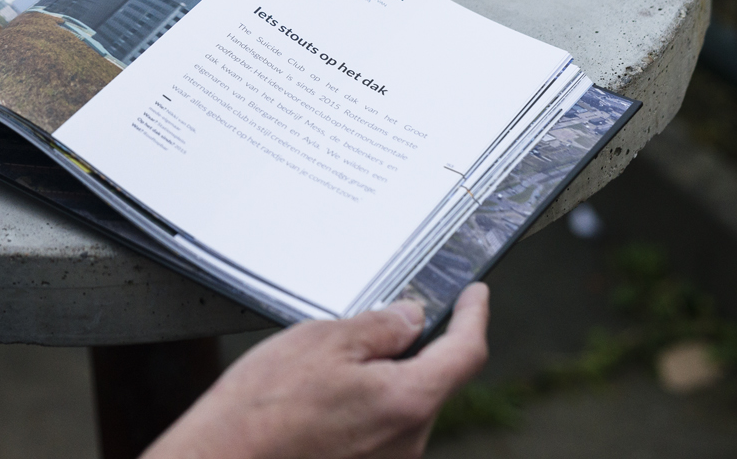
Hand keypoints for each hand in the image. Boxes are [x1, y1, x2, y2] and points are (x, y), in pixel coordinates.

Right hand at [144, 284, 488, 458]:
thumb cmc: (262, 408)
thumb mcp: (321, 341)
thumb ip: (378, 327)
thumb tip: (412, 318)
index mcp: (407, 400)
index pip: (465, 353)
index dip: (474, 317)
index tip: (474, 296)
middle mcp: (408, 441)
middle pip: (432, 381)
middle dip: (410, 350)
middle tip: (366, 330)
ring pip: (403, 406)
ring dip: (380, 382)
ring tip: (321, 374)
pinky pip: (380, 430)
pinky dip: (362, 408)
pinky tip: (319, 402)